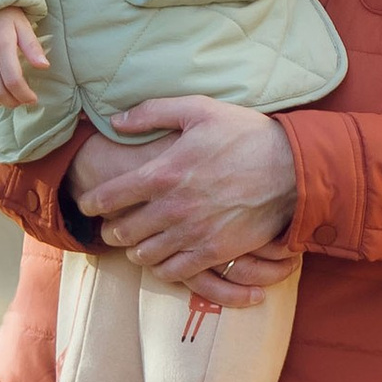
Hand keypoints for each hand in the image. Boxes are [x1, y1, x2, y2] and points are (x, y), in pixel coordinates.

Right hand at [0, 6, 48, 107]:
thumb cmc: (1, 13)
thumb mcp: (21, 24)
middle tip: (22, 101)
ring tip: (7, 100)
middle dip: (12, 102)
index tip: (32, 99)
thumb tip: (44, 66)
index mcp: (1, 46)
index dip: (24, 94)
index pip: (13, 80)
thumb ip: (32, 46)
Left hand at [68, 97, 300, 295]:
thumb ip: (152, 112)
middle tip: (112, 224)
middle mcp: (172, 207)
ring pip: (144, 255)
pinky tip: (163, 259)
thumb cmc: (245, 134)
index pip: (110, 196)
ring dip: (134, 250)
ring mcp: (193, 233)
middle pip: (122, 231)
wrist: (292, 169)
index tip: (89, 203)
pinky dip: (162, 268)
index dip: (92, 202)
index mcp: (163, 172)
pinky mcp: (214, 251)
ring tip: (137, 242)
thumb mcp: (199, 109)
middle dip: (111, 229)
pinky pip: (174, 272)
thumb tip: (116, 121)